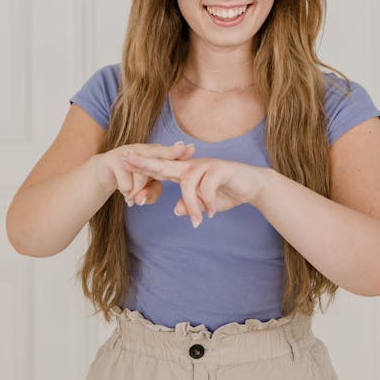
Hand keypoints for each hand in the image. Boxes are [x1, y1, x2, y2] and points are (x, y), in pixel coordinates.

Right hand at [90, 141, 194, 205]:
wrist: (104, 171)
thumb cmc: (133, 179)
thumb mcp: (144, 188)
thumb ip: (150, 193)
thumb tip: (140, 200)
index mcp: (155, 155)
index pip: (170, 155)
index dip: (180, 153)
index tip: (192, 149)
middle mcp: (144, 150)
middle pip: (158, 153)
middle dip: (171, 152)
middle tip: (182, 148)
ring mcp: (128, 152)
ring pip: (140, 179)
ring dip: (136, 193)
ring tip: (132, 198)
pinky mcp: (113, 160)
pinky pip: (125, 184)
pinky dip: (126, 193)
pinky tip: (125, 193)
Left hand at [120, 153, 271, 227]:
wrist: (254, 186)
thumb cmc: (228, 192)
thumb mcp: (206, 205)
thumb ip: (191, 206)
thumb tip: (177, 209)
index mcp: (187, 172)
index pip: (162, 168)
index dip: (144, 165)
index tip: (125, 160)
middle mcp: (194, 166)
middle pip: (166, 163)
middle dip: (146, 162)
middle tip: (127, 158)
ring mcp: (207, 165)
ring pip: (188, 183)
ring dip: (192, 205)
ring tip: (198, 221)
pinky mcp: (220, 169)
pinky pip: (206, 187)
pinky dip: (207, 202)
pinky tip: (211, 213)